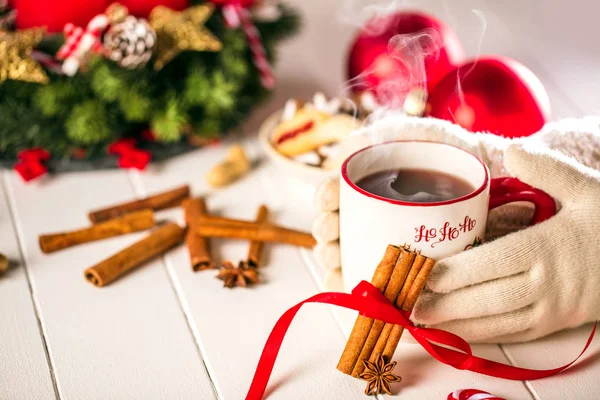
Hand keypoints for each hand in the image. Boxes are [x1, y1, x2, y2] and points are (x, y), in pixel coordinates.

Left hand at [412, 143, 599, 342]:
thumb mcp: (587, 188)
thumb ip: (547, 169)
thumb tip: (512, 149)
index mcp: (545, 247)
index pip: (486, 263)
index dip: (449, 271)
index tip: (416, 270)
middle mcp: (544, 282)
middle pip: (482, 297)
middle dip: (440, 302)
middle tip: (402, 301)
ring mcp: (550, 308)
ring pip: (493, 320)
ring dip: (453, 323)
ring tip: (417, 320)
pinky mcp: (554, 323)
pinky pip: (511, 333)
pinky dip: (480, 334)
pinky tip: (454, 331)